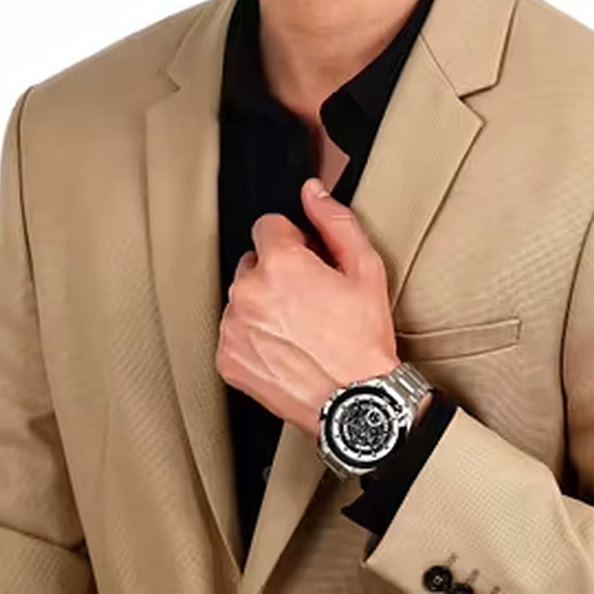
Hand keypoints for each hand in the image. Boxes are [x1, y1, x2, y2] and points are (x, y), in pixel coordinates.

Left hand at [216, 177, 400, 438]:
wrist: (356, 402)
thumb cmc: (363, 338)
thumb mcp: (365, 269)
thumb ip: (335, 221)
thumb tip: (313, 191)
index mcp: (280, 264)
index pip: (268, 226)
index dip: (294, 241)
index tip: (309, 260)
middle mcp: (249, 293)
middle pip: (254, 262)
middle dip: (278, 272)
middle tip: (310, 298)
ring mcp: (234, 328)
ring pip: (243, 297)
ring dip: (264, 304)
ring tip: (299, 327)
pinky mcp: (228, 359)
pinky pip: (234, 332)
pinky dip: (254, 336)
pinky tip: (285, 347)